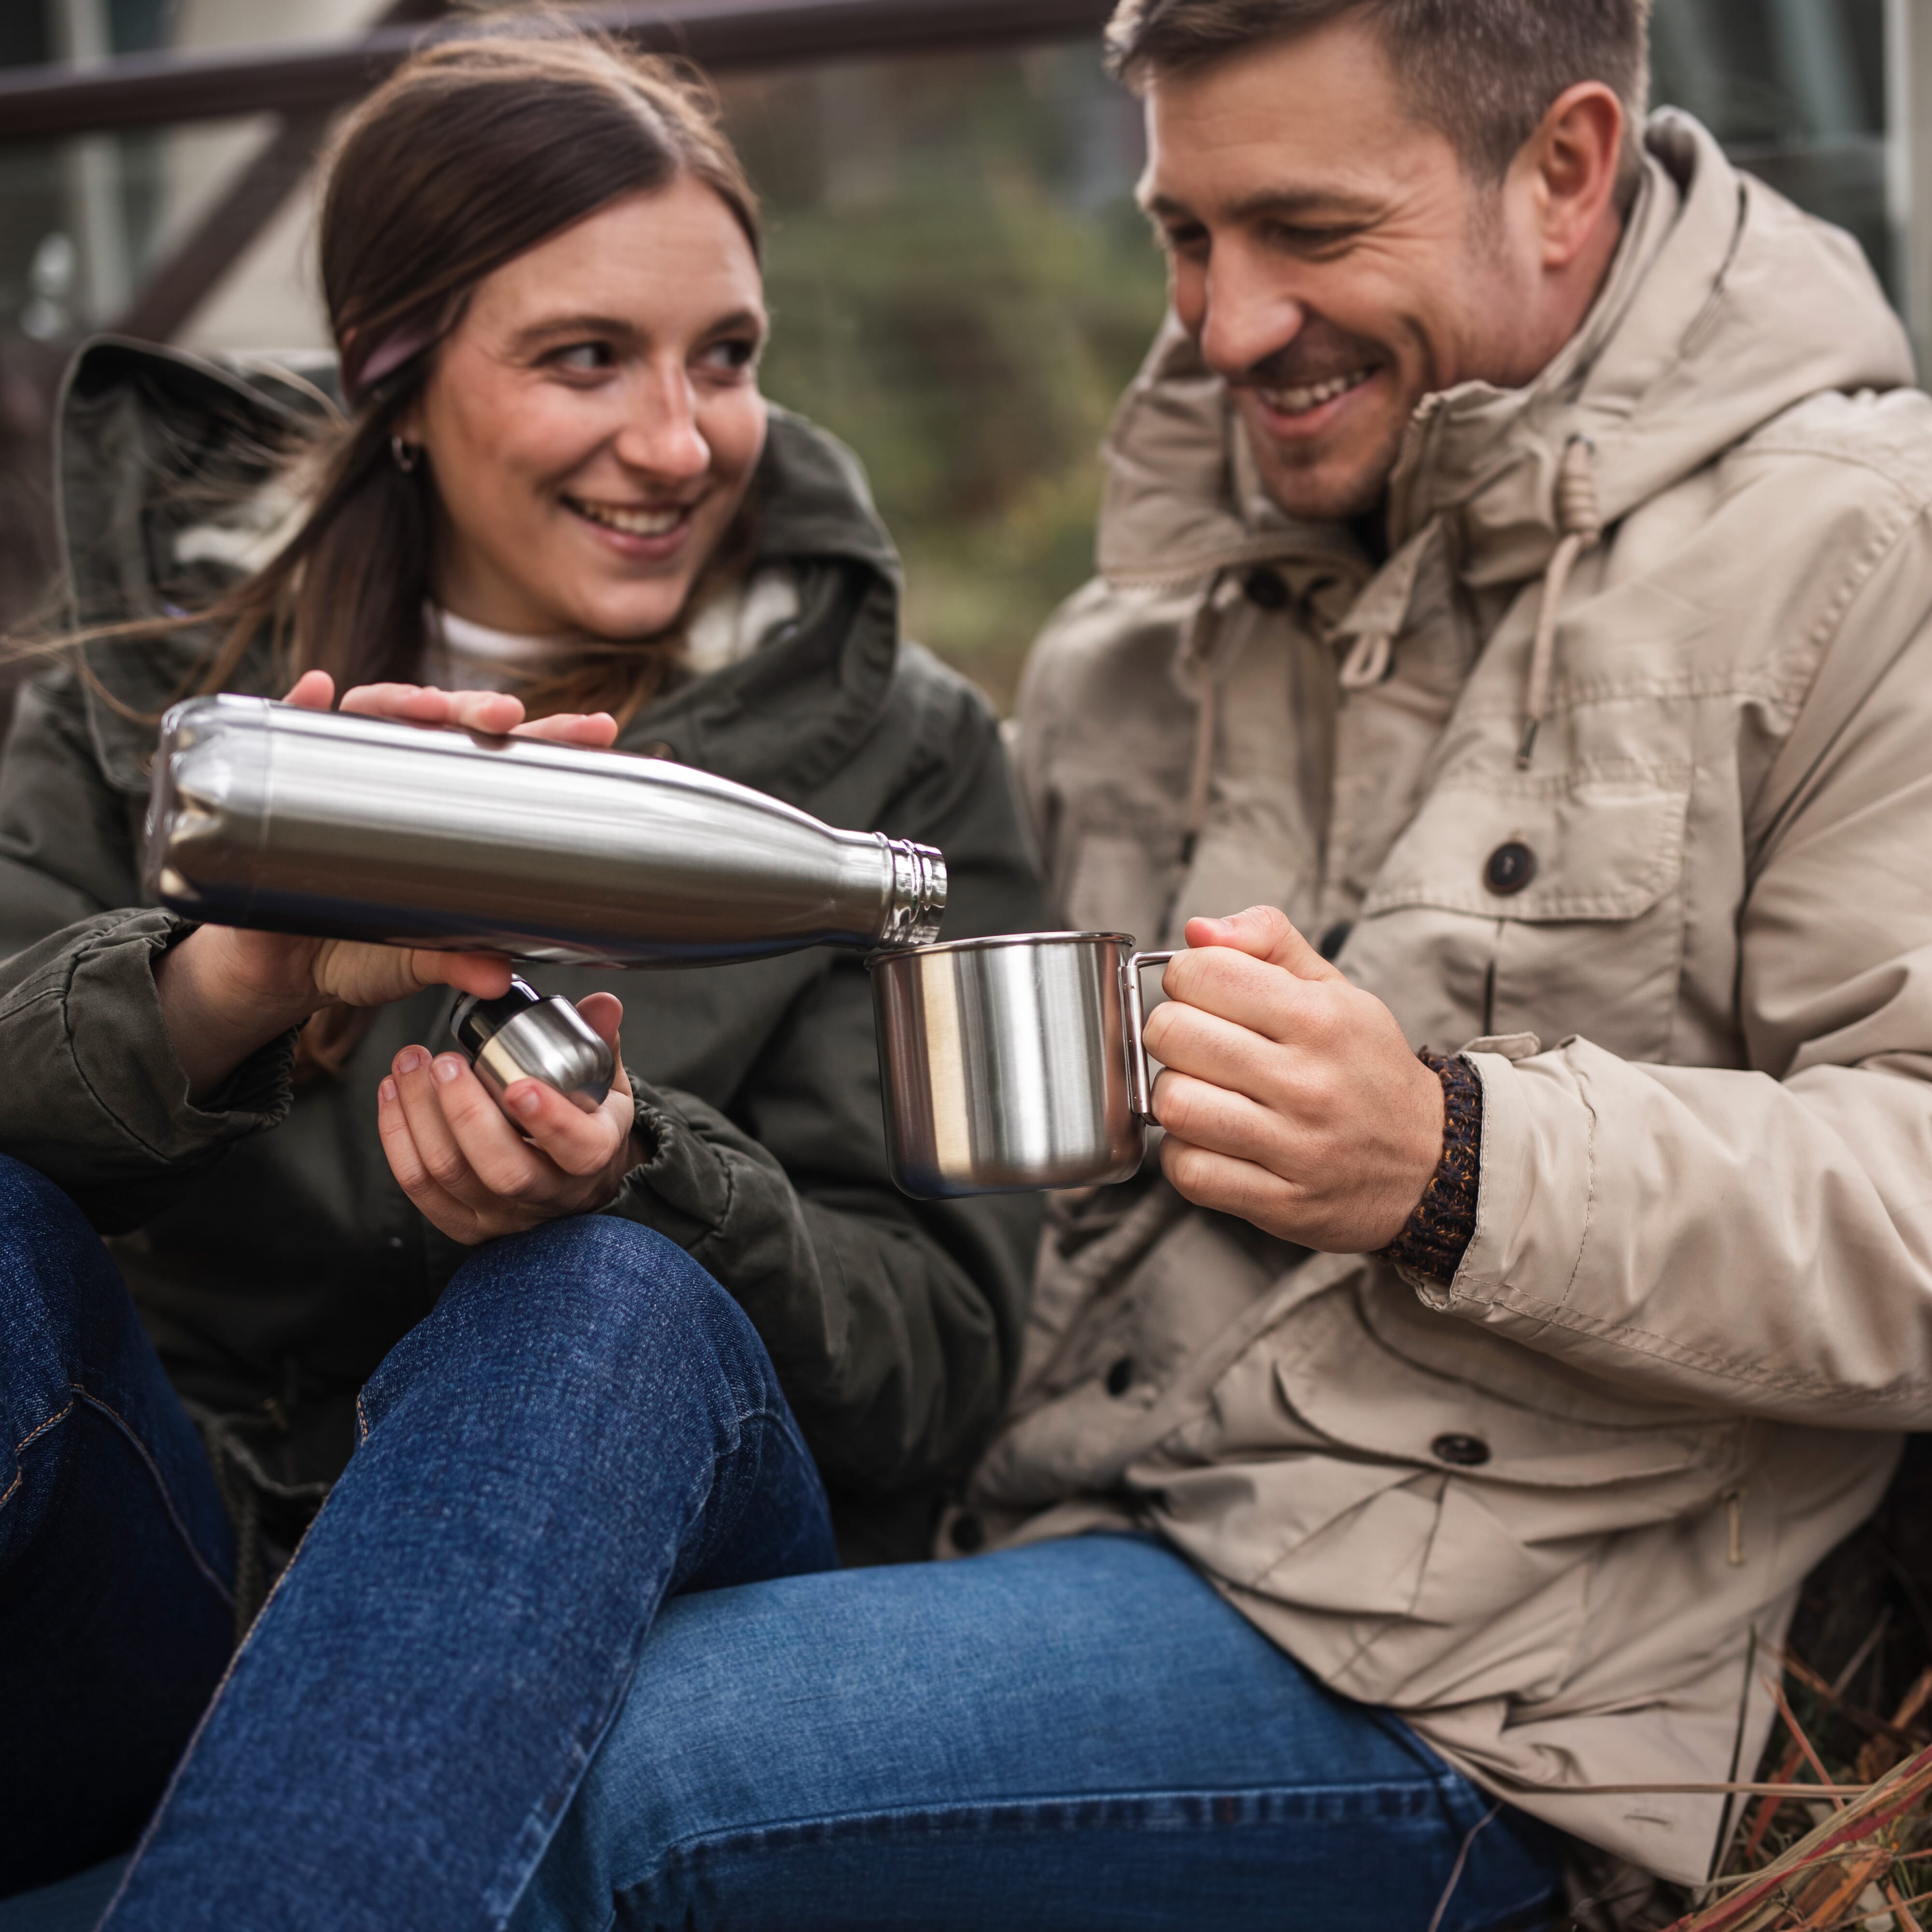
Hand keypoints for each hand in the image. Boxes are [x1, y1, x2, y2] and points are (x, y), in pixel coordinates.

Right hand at [156, 671, 621, 1097]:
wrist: (279, 971)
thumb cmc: (359, 948)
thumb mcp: (414, 959)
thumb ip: (456, 961)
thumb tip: (496, 976)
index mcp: (446, 812)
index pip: (504, 760)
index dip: (550, 738)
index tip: (597, 730)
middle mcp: (398, 781)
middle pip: (444, 724)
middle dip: (478, 709)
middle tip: (507, 715)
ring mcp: (339, 777)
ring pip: (371, 716)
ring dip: (400, 700)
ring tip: (426, 707)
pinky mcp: (278, 787)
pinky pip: (282, 736)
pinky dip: (295, 707)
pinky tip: (313, 692)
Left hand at [377, 991, 638, 1243]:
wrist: (571, 1182)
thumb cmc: (584, 1123)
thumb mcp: (607, 1085)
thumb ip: (600, 1042)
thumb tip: (603, 1004)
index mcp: (592, 1157)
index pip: (578, 1149)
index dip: (549, 1120)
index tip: (518, 1084)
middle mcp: (548, 1193)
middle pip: (504, 1170)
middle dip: (466, 1113)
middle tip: (445, 1063)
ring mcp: (502, 1214)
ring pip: (451, 1174)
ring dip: (420, 1114)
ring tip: (410, 1062)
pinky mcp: (462, 1223)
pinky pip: (419, 1186)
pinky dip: (397, 1137)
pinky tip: (392, 1092)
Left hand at [1145, 906, 1444, 1252]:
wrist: (1429, 1162)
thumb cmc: (1363, 1067)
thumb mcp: (1335, 989)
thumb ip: (1268, 940)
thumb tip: (1198, 930)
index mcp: (1320, 1017)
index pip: (1201, 972)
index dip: (1187, 977)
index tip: (1206, 995)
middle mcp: (1308, 1082)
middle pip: (1172, 1034)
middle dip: (1171, 1032)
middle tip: (1198, 1044)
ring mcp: (1294, 1148)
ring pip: (1173, 1104)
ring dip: (1173, 1094)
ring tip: (1202, 1092)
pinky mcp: (1280, 1203)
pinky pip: (1188, 1171)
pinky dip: (1184, 1154)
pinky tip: (1210, 1140)